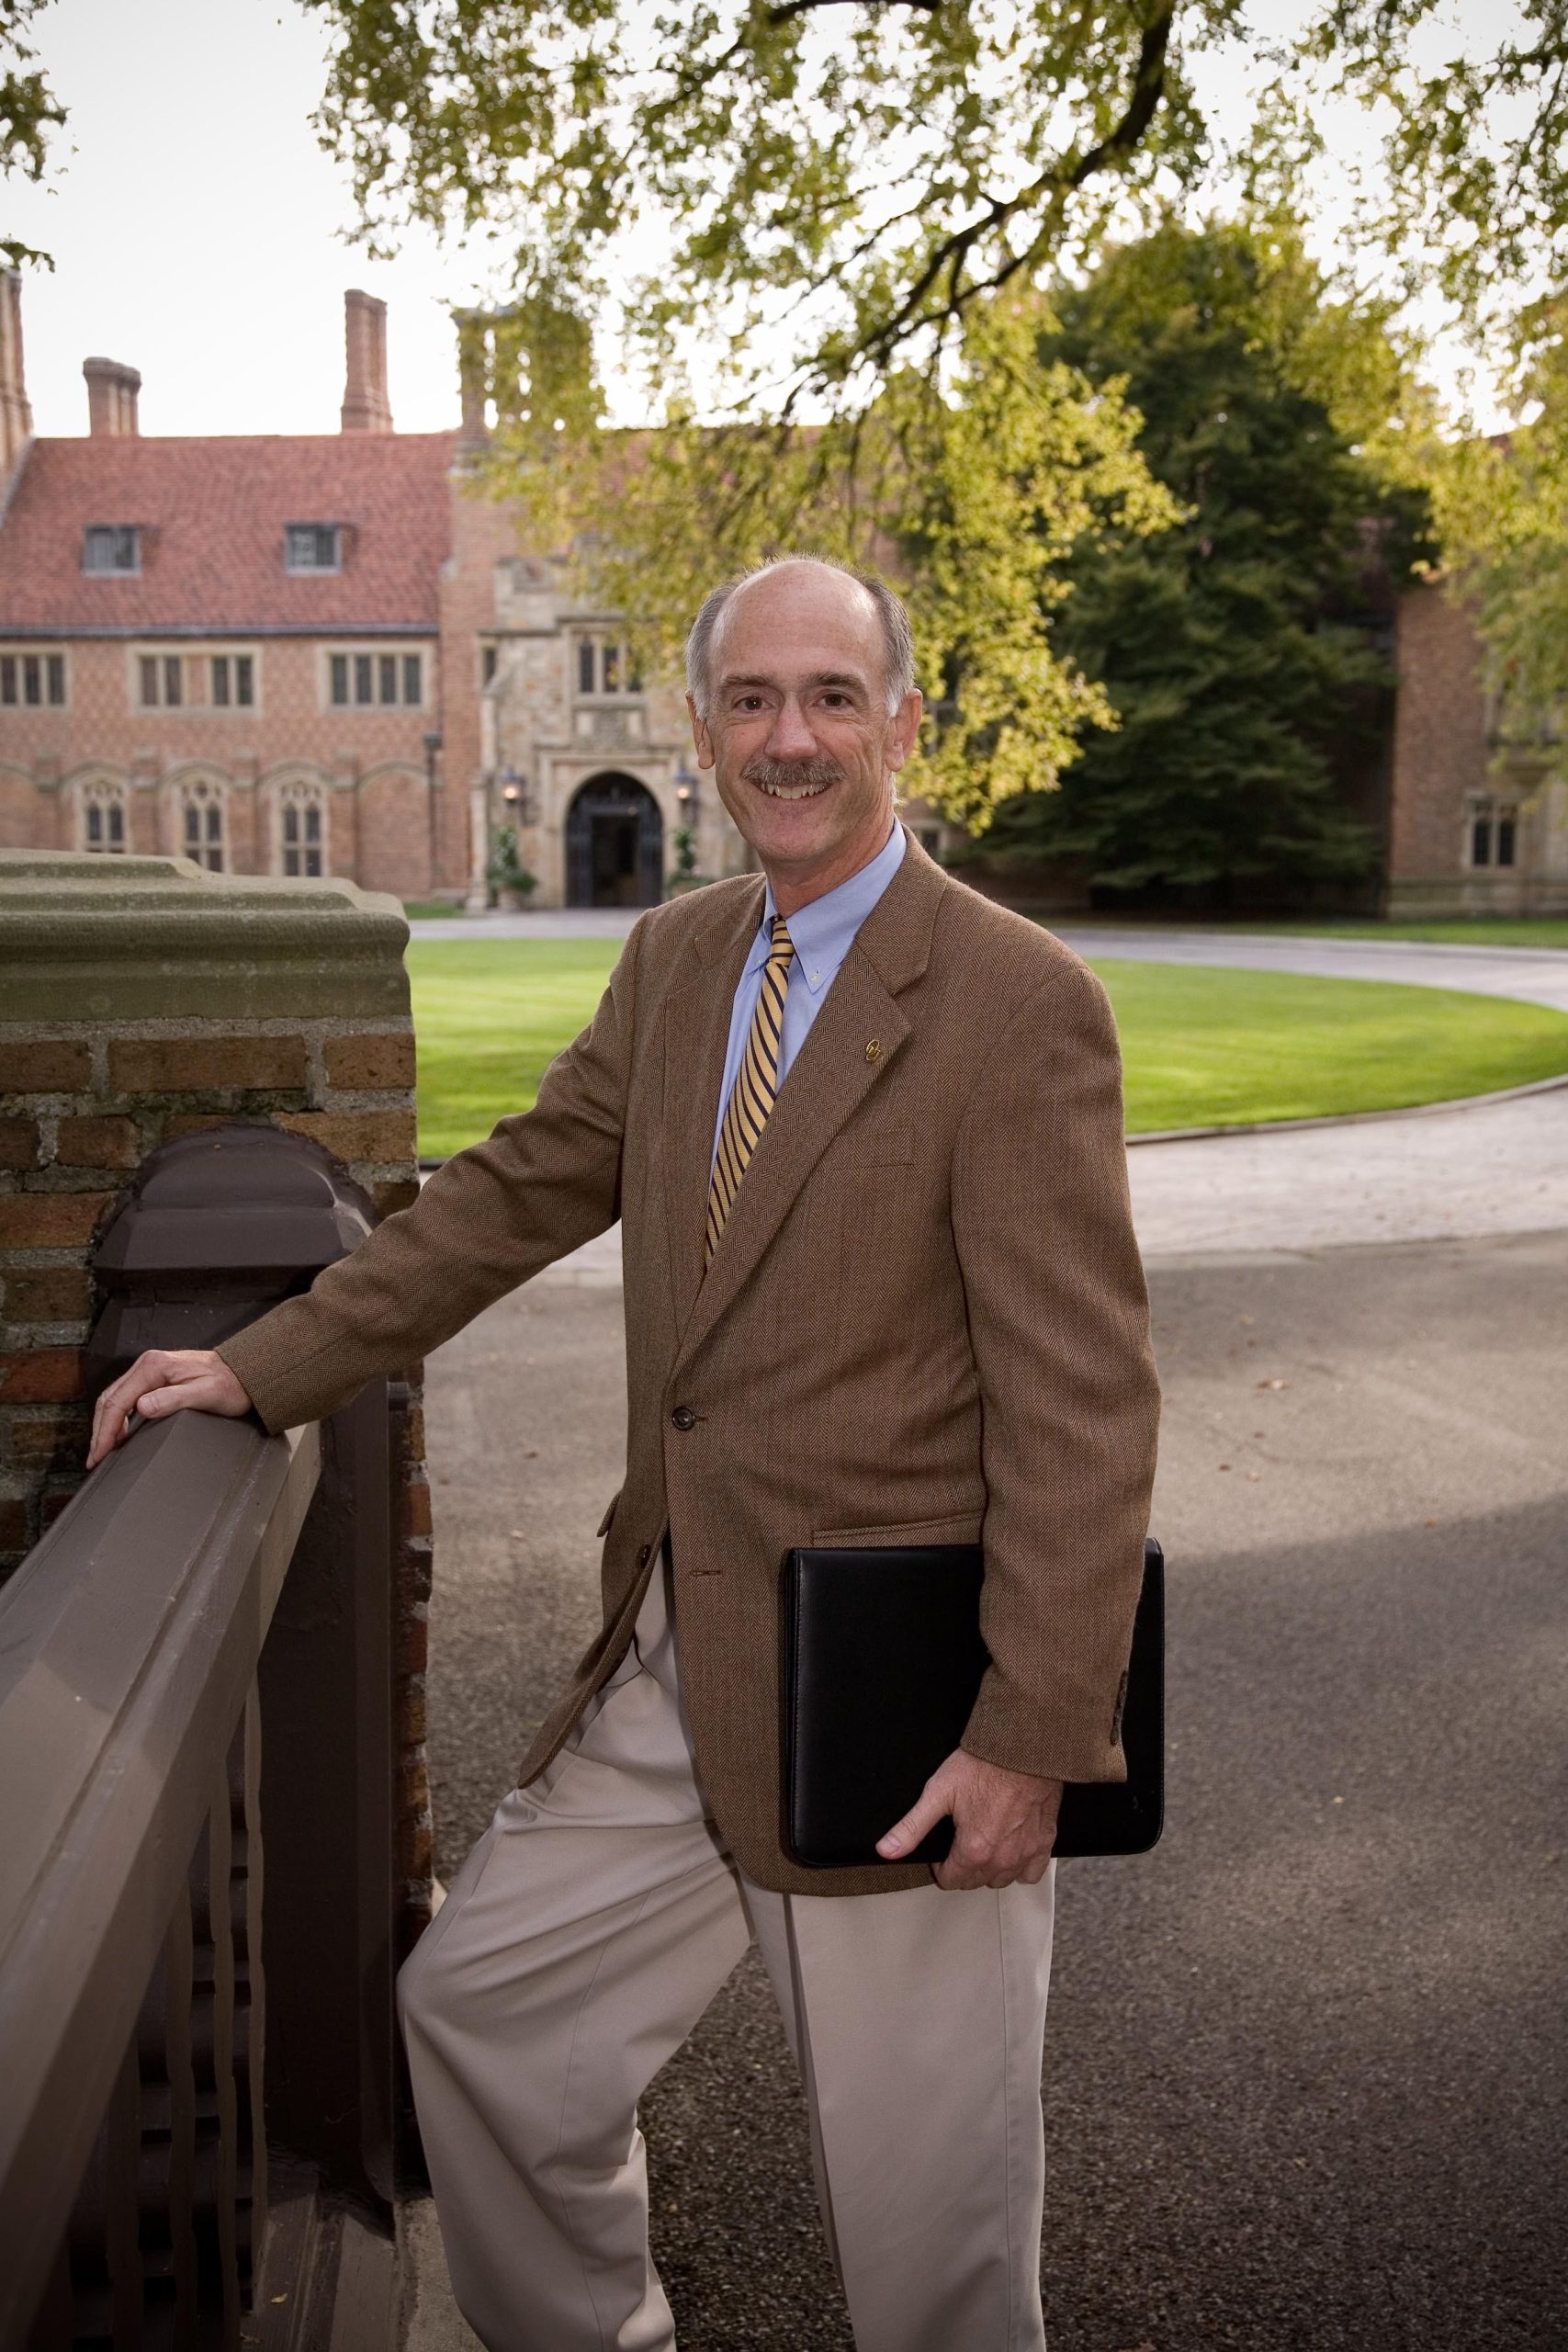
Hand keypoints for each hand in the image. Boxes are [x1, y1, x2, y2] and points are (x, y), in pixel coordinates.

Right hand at [87, 1348, 253, 1469]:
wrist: (245, 1372)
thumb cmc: (230, 1383)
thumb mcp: (205, 1393)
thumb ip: (173, 1399)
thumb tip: (142, 1408)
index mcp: (154, 1366)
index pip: (118, 1400)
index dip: (105, 1430)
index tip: (99, 1453)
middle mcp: (148, 1365)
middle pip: (110, 1399)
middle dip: (99, 1430)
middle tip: (95, 1458)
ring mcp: (150, 1372)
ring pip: (116, 1399)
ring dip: (105, 1425)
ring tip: (101, 1450)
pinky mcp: (154, 1379)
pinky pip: (127, 1399)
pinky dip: (117, 1418)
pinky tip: (118, 1434)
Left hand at [876, 1749, 1062, 1889]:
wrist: (1022, 1748)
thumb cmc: (984, 1765)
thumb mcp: (938, 1792)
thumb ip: (912, 1827)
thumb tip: (887, 1850)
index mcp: (974, 1850)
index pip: (950, 1881)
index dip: (940, 1866)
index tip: (941, 1849)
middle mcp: (1002, 1859)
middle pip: (974, 1882)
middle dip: (962, 1868)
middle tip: (959, 1840)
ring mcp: (1026, 1853)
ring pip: (1001, 1880)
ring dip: (989, 1869)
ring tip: (982, 1843)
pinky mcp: (1045, 1843)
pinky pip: (1031, 1873)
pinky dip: (1020, 1867)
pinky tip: (1011, 1848)